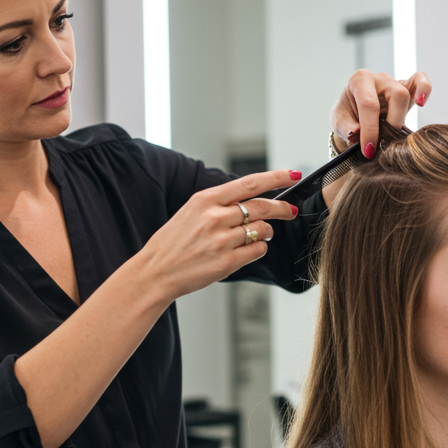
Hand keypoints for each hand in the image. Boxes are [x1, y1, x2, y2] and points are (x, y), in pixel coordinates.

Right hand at [136, 170, 301, 300]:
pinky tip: (248, 249)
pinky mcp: (226, 262)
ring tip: (259, 234)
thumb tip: (252, 199)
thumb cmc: (172, 243)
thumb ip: (219, 204)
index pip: (250, 183)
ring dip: (266, 232)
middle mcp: (215, 217)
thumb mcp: (191, 212)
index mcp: (205, 200)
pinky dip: (258, 248)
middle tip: (290, 210)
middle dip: (281, 208)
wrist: (155, 272)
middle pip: (261, 206)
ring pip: (262, 230)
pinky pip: (257, 250)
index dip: (276, 178)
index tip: (292, 175)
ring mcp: (221, 240)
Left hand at [330, 70, 431, 158]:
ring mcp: (394, 82)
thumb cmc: (347, 115)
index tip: (369, 151)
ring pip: (406, 95)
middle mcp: (379, 78)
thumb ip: (345, 127)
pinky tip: (421, 103)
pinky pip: (420, 81)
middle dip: (391, 124)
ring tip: (391, 135)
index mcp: (359, 80)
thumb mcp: (338, 122)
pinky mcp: (407, 88)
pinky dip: (424, 89)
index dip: (370, 130)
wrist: (354, 113)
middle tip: (382, 143)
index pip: (369, 104)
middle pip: (396, 95)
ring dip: (400, 119)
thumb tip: (355, 133)